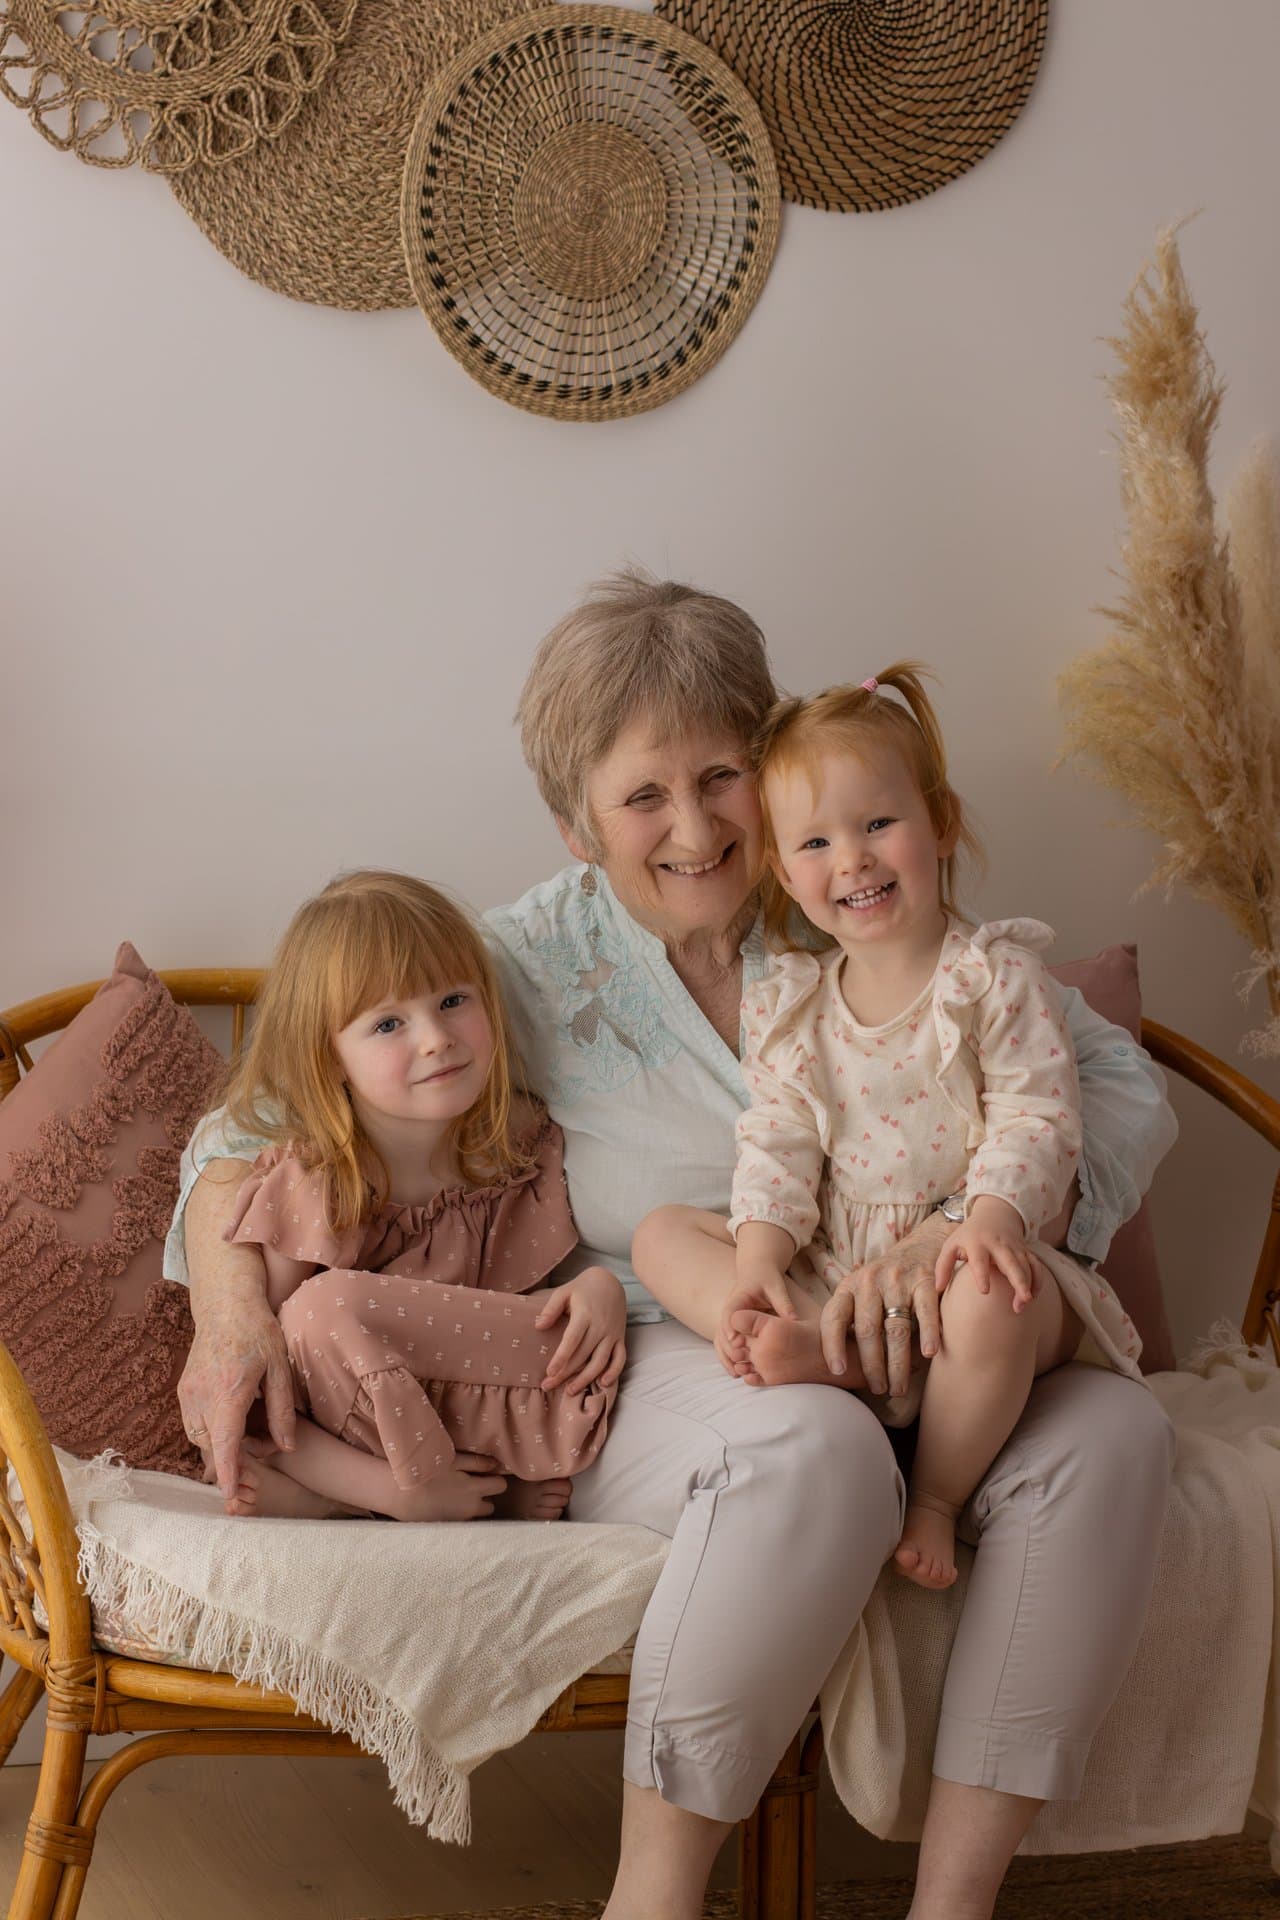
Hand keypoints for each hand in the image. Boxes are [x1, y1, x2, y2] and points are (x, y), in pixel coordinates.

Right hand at [177, 1293, 297, 1511]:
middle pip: (212, 1447)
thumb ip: (282, 1411)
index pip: (225, 1442)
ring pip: (200, 1440)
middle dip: (232, 1464)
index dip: (228, 1472)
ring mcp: (188, 1394)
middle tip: (259, 1465)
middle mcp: (202, 1395)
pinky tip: (232, 1424)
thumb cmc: (258, 1332)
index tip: (229, 1494)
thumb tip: (286, 1447)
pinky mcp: (183, 1391)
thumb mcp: (280, 1368)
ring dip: (221, 1449)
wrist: (225, 1305)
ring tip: (249, 1440)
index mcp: (229, 1390)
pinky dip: (211, 1434)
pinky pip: (194, 1426)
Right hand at [399, 1453, 509, 1521]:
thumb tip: (496, 1465)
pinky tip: (445, 1503)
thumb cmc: (427, 1472)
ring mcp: (458, 1520)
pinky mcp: (445, 1527)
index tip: (487, 1473)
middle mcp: (470, 1509)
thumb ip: (477, 1463)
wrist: (399, 1494)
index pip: (501, 1486)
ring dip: (471, 1506)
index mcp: (474, 1490)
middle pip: (490, 1506)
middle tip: (472, 1484)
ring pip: (474, 1515)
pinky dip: (457, 1514)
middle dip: (485, 1497)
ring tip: (456, 1494)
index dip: (495, 1478)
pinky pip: (460, 1522)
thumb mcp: (453, 1460)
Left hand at [535, 1266, 627, 1391]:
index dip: (561, 1357)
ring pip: (601, 1362)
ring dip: (586, 1378)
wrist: (610, 1282)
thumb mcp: (564, 1292)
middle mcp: (600, 1326)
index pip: (572, 1340)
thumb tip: (538, 1326)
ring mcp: (612, 1334)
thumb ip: (551, 1308)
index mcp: (585, 1315)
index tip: (549, 1372)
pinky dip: (614, 1372)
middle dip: (566, 1374)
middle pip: (583, 1355)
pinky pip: (620, 1358)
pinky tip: (602, 1383)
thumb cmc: (582, 1289)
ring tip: (570, 1391)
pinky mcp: (620, 1338)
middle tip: (548, 1386)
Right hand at [713, 1268, 802, 1378]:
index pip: (730, 1313)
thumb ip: (783, 1303)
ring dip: (726, 1356)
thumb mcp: (776, 1287)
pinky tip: (736, 1372)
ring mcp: (729, 1320)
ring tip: (737, 1373)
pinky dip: (728, 1357)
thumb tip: (795, 1320)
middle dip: (729, 1347)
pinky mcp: (732, 1327)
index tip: (738, 1342)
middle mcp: (729, 1310)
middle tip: (741, 1360)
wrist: (757, 1270)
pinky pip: (725, 1344)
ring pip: (720, 1340)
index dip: (731, 1328)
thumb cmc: (767, 1278)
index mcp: (738, 1298)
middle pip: (722, 1330)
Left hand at [819, 1211, 947, 1397]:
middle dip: (871, 1365)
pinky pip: (926, 1311)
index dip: (832, 1345)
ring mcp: (897, 1279)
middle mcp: (869, 1281)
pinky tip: (929, 1354)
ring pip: (895, 1328)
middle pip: (866, 1330)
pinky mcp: (925, 1279)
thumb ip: (852, 1319)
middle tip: (877, 1389)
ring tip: (898, 1387)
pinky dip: (927, 1333)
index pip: (833, 1317)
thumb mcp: (862, 1292)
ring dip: (897, 1363)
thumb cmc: (887, 1282)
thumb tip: (843, 1367)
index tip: (838, 1371)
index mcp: (849, 1286)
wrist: (923, 1245)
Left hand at [935, 1196, 1036, 1308]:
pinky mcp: (1026, 1252)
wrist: (994, 1215)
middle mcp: (999, 1245)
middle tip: (1022, 1299)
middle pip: (1011, 1262)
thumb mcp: (951, 1245)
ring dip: (1028, 1285)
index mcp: (977, 1243)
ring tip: (1024, 1304)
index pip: (979, 1259)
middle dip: (1018, 1280)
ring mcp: (1014, 1248)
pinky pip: (1036, 1266)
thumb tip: (938, 1288)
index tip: (984, 1292)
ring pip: (1026, 1266)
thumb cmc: (969, 1235)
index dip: (982, 1274)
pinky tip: (1033, 1297)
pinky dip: (1038, 1281)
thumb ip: (943, 1265)